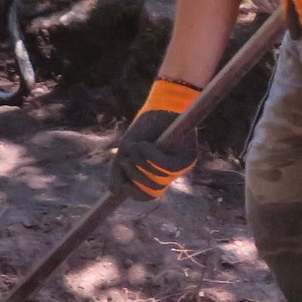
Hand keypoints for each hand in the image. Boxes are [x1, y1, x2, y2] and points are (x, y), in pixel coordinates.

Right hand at [111, 78, 201, 198]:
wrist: (161, 106)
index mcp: (157, 175)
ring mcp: (181, 168)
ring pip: (158, 179)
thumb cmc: (145, 127)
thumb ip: (120, 170)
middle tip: (126, 161)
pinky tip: (143, 144)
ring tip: (134, 146)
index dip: (133, 192)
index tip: (122, 183)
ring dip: (140, 163)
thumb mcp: (127, 151)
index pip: (148, 195)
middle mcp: (172, 175)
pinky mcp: (188, 158)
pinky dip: (150, 156)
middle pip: (153, 192)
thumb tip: (114, 191)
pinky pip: (166, 167)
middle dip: (135, 178)